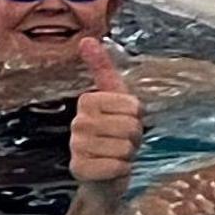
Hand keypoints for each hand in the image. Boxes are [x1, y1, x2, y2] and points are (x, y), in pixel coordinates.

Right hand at [68, 37, 143, 186]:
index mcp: (87, 101)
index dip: (138, 117)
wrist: (105, 175)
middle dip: (134, 138)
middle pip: (130, 127)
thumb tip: (87, 40)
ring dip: (128, 155)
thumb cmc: (114, 133)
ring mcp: (76, 147)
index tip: (125, 121)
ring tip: (117, 154)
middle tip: (123, 141)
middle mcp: (77, 122)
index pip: (133, 106)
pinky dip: (121, 170)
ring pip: (124, 148)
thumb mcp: (116, 98)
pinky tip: (112, 169)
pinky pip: (115, 167)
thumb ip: (103, 68)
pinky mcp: (79, 170)